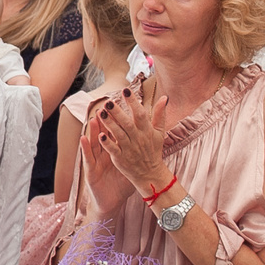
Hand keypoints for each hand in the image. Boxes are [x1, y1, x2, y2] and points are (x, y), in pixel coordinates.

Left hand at [91, 77, 172, 194]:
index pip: (140, 114)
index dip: (133, 102)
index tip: (125, 90)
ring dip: (109, 124)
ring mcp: (129, 149)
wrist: (150, 174)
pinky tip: (100, 134)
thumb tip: (164, 97)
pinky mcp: (121, 158)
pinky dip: (107, 142)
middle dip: (118, 112)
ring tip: (100, 112)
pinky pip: (113, 149)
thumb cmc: (153, 150)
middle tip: (108, 101)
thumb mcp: (159, 132)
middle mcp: (138, 139)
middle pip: (127, 123)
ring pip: (119, 134)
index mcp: (147, 131)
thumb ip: (160, 114)